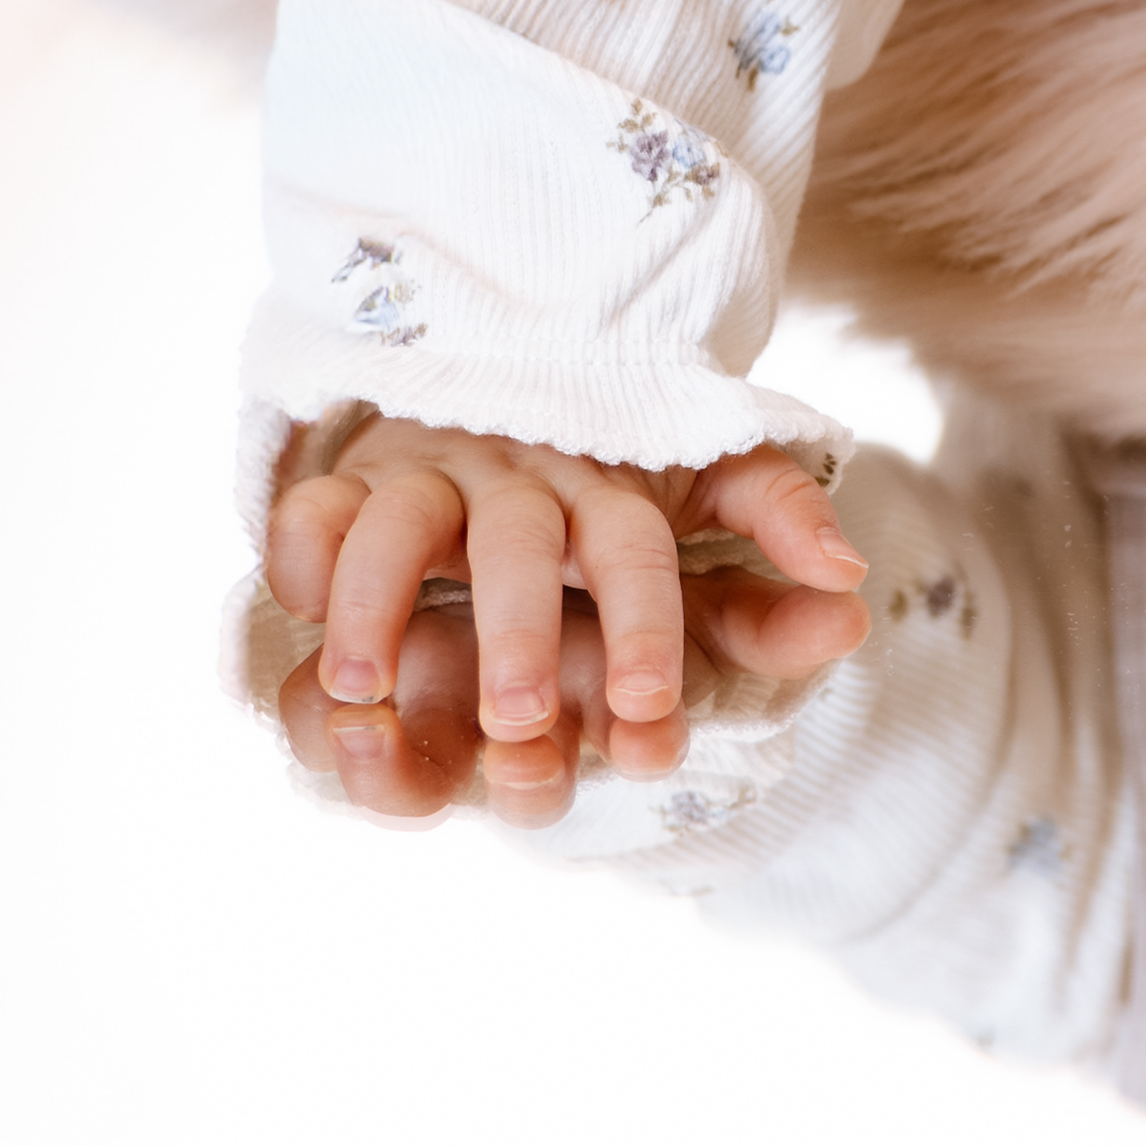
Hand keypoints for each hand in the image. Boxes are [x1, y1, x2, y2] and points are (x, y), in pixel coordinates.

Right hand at [265, 418, 867, 809]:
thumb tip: (853, 598)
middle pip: (519, 547)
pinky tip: (293, 612)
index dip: (649, 628)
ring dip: (377, 606)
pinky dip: (300, 554)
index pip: (638, 551)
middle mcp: (520, 478)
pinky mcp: (351, 486)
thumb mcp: (695, 558)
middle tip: (518, 726)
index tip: (654, 720)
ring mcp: (430, 476)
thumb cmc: (604, 518)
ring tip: (364, 694)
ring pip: (399, 525)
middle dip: (519, 636)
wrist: (500, 420)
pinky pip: (314, 511)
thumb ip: (760, 595)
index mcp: (611, 494)